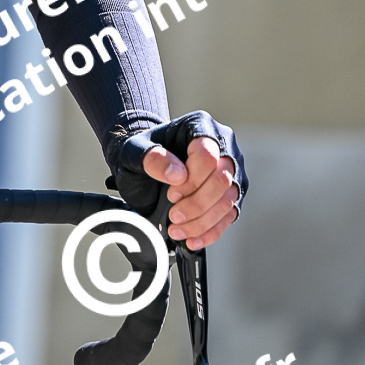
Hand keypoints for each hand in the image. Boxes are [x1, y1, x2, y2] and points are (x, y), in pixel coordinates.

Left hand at [142, 135, 238, 249]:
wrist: (145, 163)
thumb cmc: (141, 152)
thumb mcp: (134, 150)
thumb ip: (151, 157)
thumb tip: (178, 174)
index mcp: (201, 126)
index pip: (208, 155)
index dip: (191, 179)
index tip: (171, 193)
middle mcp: (223, 146)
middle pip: (223, 180)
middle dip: (196, 204)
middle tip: (173, 215)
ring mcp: (231, 171)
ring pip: (228, 201)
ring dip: (201, 222)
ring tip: (176, 229)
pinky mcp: (231, 194)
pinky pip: (228, 217)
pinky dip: (209, 231)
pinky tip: (191, 239)